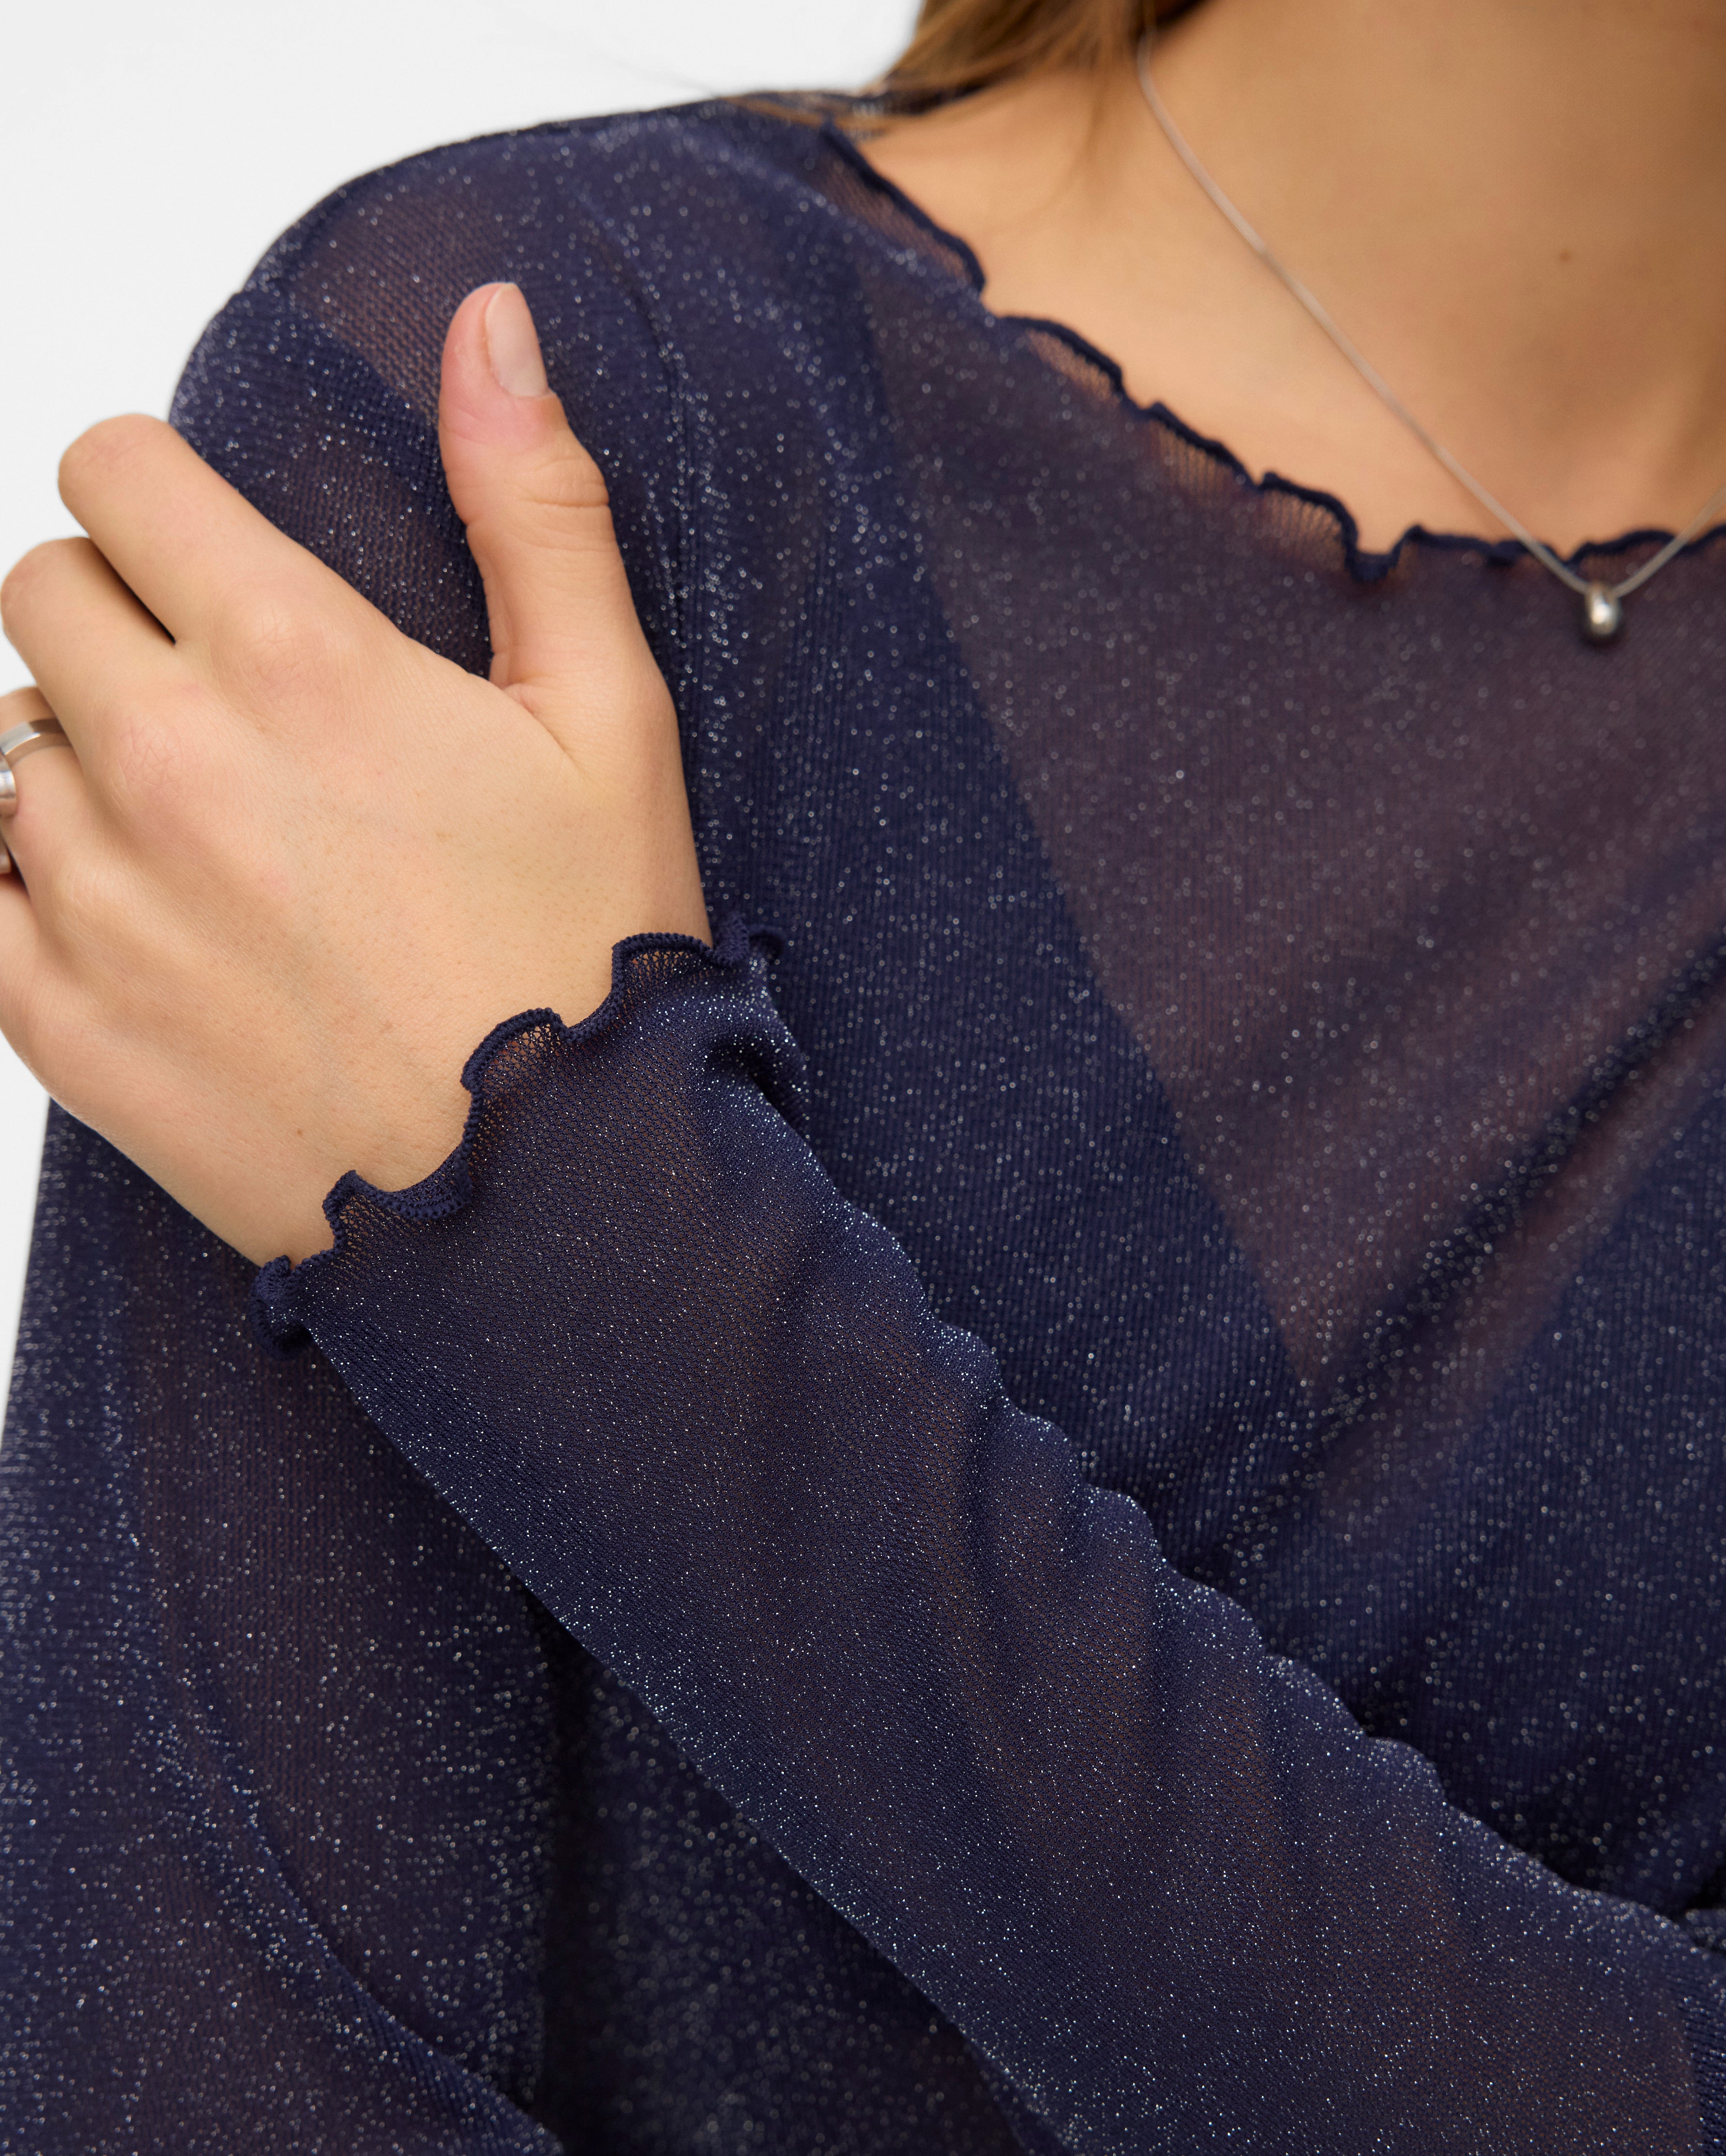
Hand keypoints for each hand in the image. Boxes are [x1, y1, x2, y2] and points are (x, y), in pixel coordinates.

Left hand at [0, 282, 707, 1267]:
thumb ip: (535, 505)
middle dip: (116, 616)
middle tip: (223, 703)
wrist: (550, 1211)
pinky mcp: (58, 1022)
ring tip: (205, 839)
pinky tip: (132, 914)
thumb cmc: (590, 965)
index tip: (207, 550)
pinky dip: (23, 882)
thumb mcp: (612, 719)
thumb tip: (490, 322)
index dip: (157, 491)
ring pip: (3, 747)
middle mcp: (167, 764)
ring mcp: (95, 899)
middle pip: (39, 594)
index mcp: (296, 664)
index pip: (114, 473)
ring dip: (82, 764)